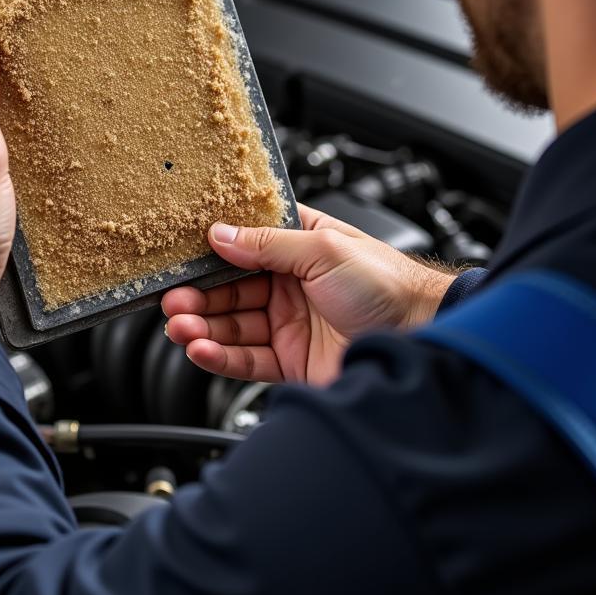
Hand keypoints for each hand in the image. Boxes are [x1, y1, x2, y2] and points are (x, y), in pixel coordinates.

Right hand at [161, 205, 454, 384]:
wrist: (423, 338)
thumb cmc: (389, 284)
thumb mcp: (324, 249)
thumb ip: (268, 243)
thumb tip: (221, 234)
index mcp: (298, 247)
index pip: (243, 245)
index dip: (211, 252)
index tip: (181, 257)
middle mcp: (289, 284)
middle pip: (229, 289)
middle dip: (198, 295)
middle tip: (172, 300)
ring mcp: (288, 324)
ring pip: (231, 325)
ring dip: (202, 326)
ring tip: (180, 326)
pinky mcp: (289, 361)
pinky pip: (244, 358)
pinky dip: (219, 355)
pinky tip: (201, 349)